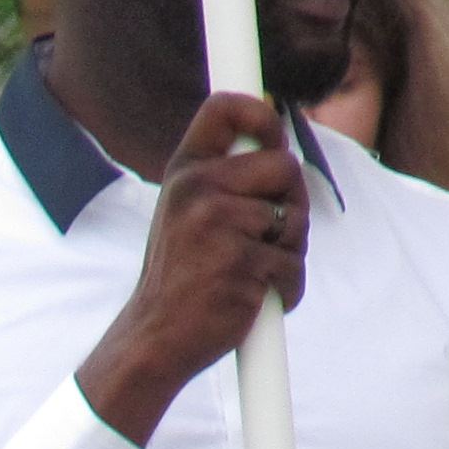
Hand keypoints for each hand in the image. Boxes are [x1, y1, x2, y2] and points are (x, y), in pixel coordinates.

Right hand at [75, 95, 306, 445]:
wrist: (153, 340)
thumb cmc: (183, 275)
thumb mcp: (187, 212)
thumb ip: (225, 177)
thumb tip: (279, 139)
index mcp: (184, 172)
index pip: (224, 108)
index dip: (262, 114)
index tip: (273, 137)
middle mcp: (197, 188)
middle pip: (286, 165)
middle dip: (292, 202)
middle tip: (265, 236)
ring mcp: (217, 224)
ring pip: (296, 218)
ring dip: (288, 251)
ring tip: (249, 270)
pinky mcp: (240, 261)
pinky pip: (293, 265)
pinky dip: (287, 288)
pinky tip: (254, 299)